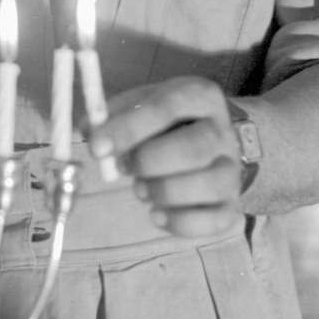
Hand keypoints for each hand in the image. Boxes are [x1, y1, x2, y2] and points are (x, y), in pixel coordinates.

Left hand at [87, 76, 242, 237]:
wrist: (215, 139)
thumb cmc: (169, 121)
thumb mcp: (143, 103)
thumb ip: (112, 114)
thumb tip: (85, 129)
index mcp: (200, 96)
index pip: (167, 107)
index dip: (128, 128)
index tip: (97, 147)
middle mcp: (223, 131)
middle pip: (194, 148)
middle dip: (149, 162)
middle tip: (123, 167)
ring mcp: (233, 169)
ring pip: (208, 184)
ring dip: (163, 191)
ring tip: (140, 188)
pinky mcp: (233, 204)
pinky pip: (214, 220)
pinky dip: (180, 222)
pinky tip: (156, 214)